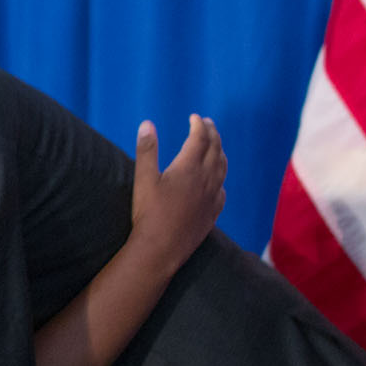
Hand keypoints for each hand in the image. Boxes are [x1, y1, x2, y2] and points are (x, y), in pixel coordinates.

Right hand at [130, 115, 226, 277]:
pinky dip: (220, 178)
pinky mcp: (212, 213)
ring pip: (222, 168)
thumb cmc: (149, 213)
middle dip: (212, 134)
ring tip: (216, 146)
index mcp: (188, 168)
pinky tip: (216, 181)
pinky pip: (222, 190)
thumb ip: (147, 150)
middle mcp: (205, 179)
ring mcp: (211, 197)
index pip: (199, 138)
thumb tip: (147, 124)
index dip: (198, 125)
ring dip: (220, 152)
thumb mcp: (143, 179)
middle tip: (207, 124)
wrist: (161, 248)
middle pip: (215, 150)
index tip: (194, 117)